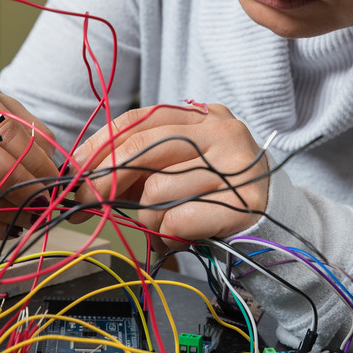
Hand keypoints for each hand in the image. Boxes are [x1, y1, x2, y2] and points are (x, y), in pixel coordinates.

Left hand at [71, 103, 268, 246]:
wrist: (278, 224)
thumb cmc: (217, 196)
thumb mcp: (181, 168)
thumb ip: (141, 164)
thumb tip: (84, 178)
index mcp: (202, 116)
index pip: (139, 120)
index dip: (100, 144)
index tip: (75, 168)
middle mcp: (221, 133)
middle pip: (143, 149)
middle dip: (106, 179)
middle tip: (85, 203)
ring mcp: (236, 166)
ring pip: (156, 190)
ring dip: (147, 218)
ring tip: (164, 225)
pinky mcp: (244, 203)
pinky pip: (177, 219)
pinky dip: (169, 234)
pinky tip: (181, 235)